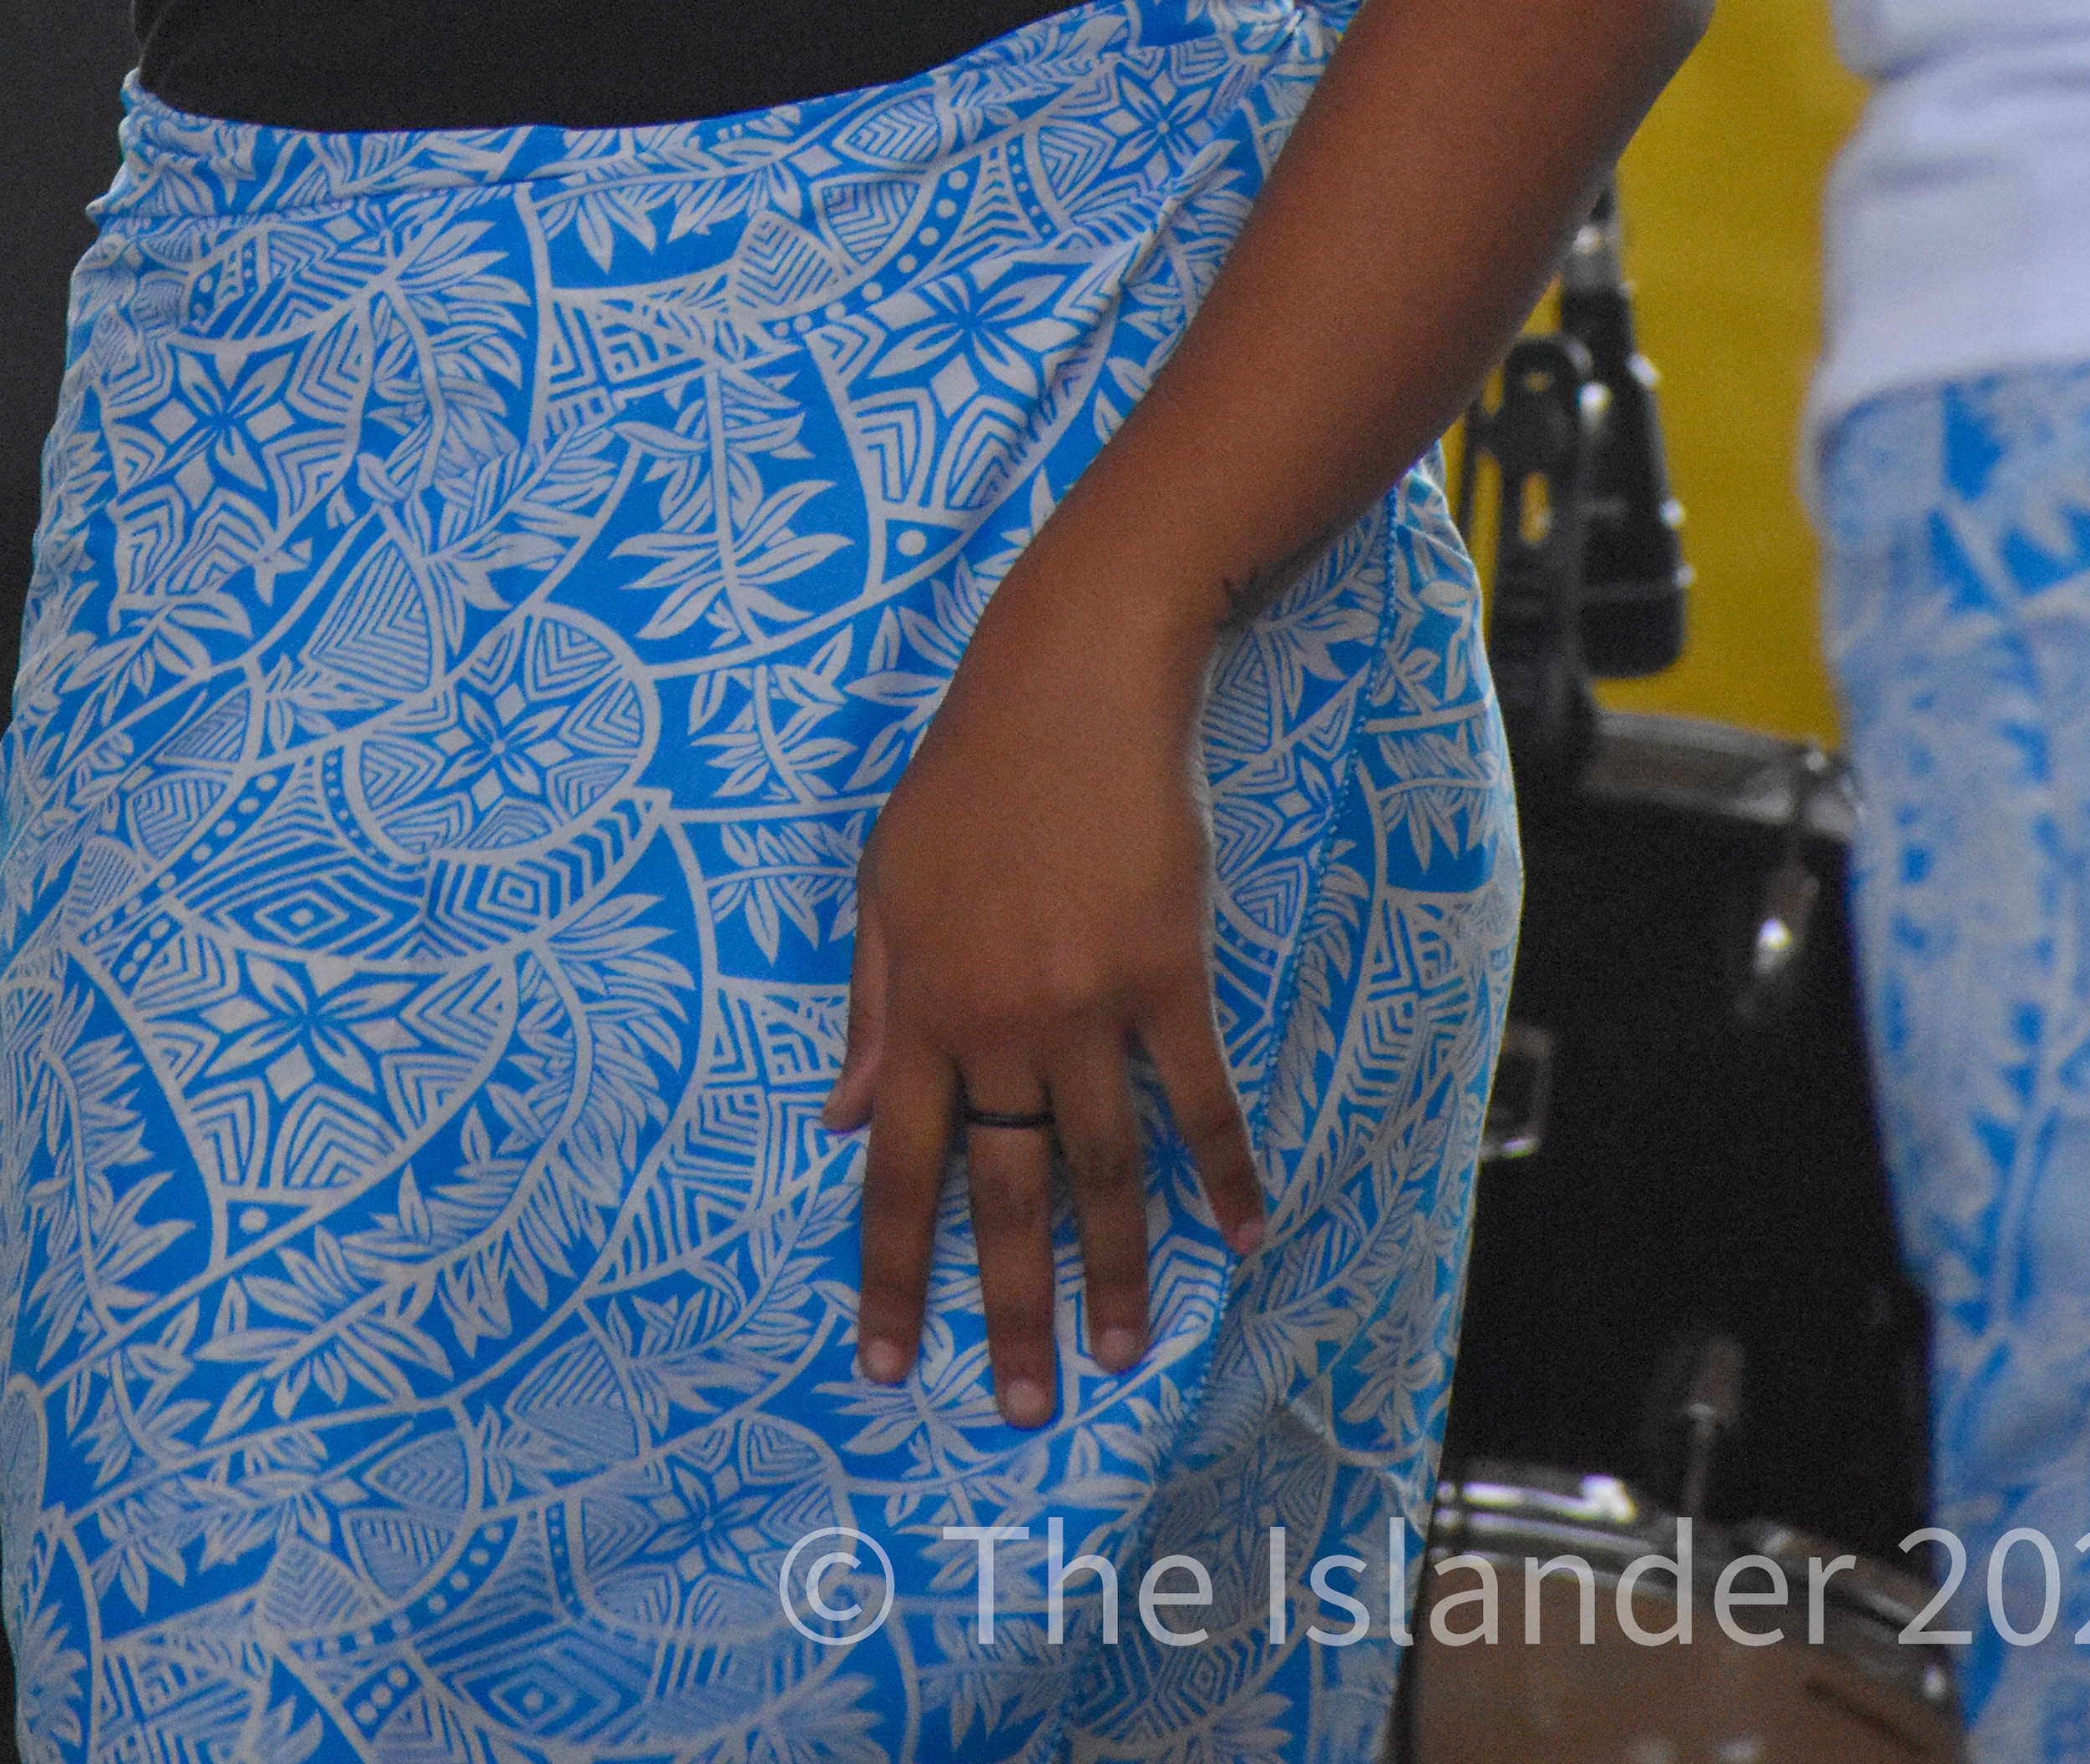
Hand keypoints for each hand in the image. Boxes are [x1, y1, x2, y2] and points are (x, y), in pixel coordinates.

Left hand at [825, 581, 1265, 1426]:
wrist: (1073, 680)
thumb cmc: (972, 775)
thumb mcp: (888, 880)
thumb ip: (873, 1005)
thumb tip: (843, 1117)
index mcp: (921, 1004)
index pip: (896, 1168)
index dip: (893, 1270)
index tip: (889, 1362)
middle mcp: (997, 1020)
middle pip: (1004, 1193)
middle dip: (1010, 1309)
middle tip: (1023, 1407)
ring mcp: (1087, 1002)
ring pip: (1103, 1167)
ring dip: (1119, 1268)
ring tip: (1126, 1350)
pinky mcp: (1166, 973)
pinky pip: (1198, 1097)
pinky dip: (1228, 1169)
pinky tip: (1246, 1231)